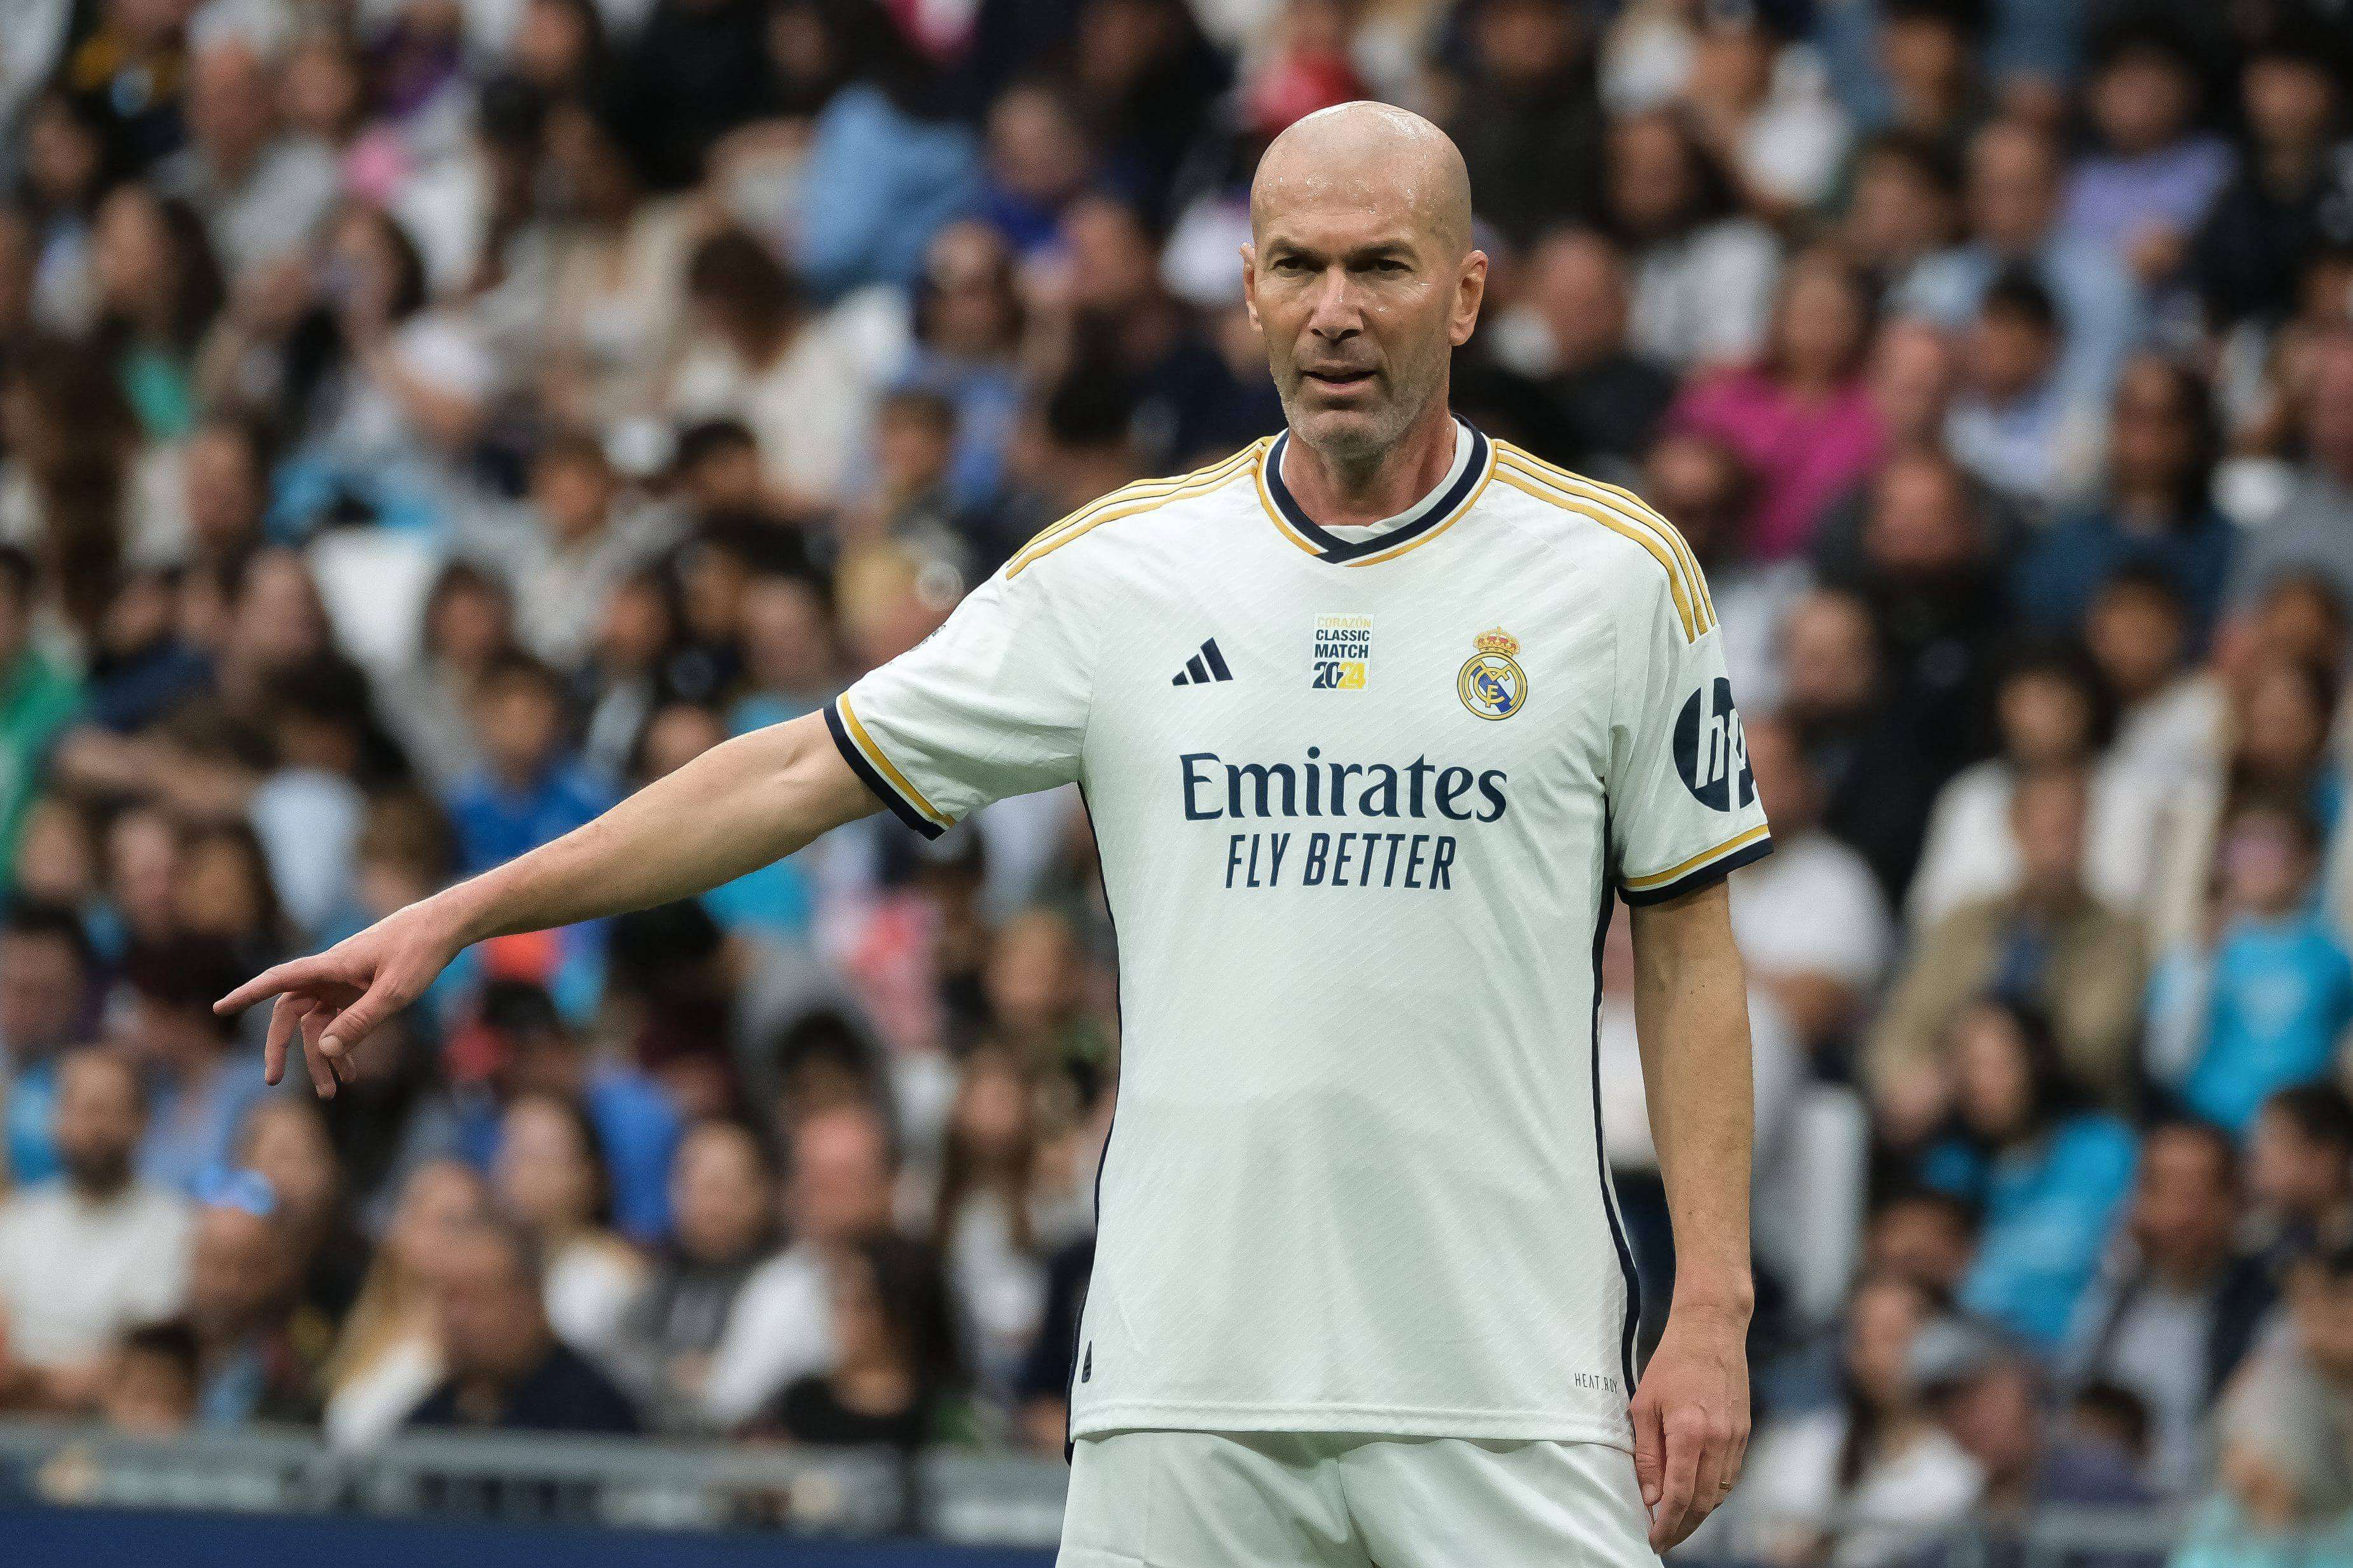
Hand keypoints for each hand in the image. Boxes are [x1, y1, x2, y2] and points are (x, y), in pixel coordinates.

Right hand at [213, 897, 465, 1097]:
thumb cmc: (419, 952)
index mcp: (329, 966)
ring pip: (318, 1024)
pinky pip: (340, 1020)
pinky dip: (343, 1044)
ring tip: (331, 1092)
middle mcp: (329, 973)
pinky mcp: (359, 988)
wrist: (445, 927)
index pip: (277, 981)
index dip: (247, 995)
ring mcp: (343, 981)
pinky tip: (350, 1071)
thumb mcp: (394, 992)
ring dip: (321, 1056)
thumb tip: (323, 1049)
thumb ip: (361, 1021)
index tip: (219, 1008)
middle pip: (291, 1013)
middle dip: (282, 1048)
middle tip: (273, 1081)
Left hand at [1631, 1301, 1750, 1551]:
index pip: (1680, 1495)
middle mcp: (1719, 1441)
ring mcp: (1736, 1439)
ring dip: (1699, 1514)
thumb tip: (1650, 1496)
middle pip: (1704, 1503)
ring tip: (1678, 1524)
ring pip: (1720, 1494)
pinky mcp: (1745, 1433)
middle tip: (1664, 1540)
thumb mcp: (1644, 1405)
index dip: (1667, 1525)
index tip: (1654, 1539)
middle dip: (1683, 1528)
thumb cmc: (1672, 1363)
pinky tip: (1698, 1497)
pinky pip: (1730, 1477)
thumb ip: (1647, 1454)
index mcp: (1690, 1433)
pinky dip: (1714, 1494)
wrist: (1711, 1330)